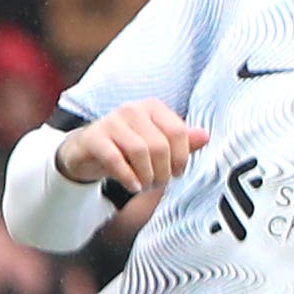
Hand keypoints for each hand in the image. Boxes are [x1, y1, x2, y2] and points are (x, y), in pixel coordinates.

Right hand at [56, 95, 204, 194]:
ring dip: (147, 175)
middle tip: (158, 183)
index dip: (182, 158)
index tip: (177, 173)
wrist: (88, 150)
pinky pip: (115, 158)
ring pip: (140, 151)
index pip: (178, 131)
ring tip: (145, 185)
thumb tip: (205, 136)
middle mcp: (132, 109)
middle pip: (160, 145)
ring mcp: (111, 121)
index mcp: (153, 107)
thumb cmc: (128, 147)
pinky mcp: (93, 137)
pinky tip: (133, 186)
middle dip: (163, 171)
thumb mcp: (157, 144)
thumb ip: (182, 141)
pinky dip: (128, 176)